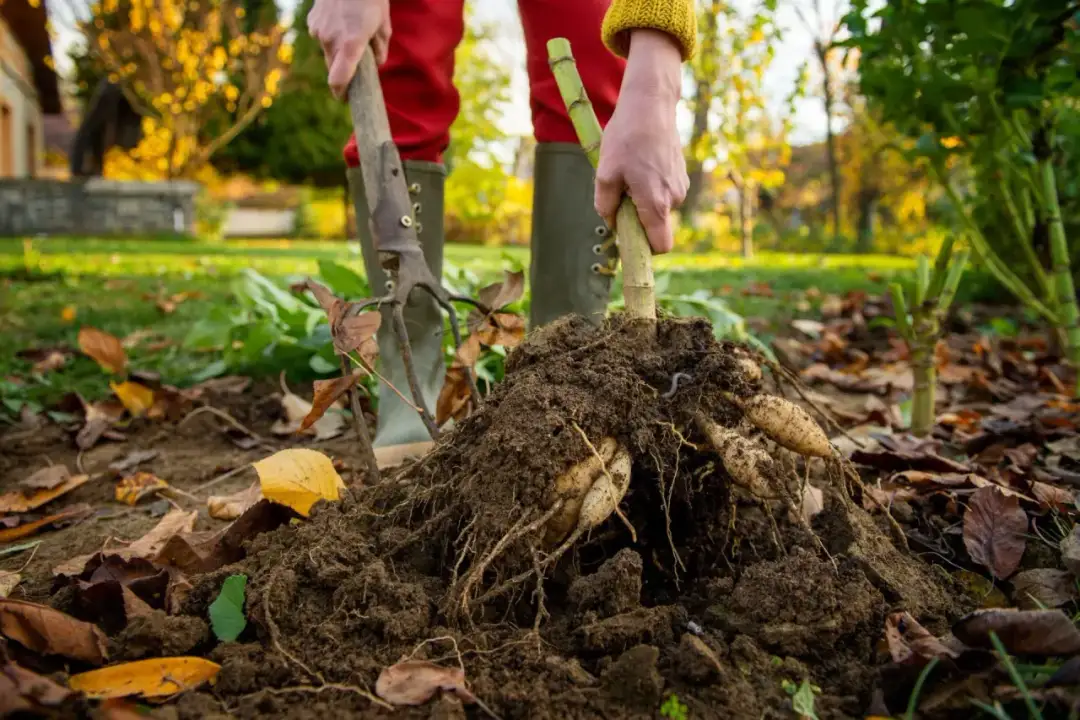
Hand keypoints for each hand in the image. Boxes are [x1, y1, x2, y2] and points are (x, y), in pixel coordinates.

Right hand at [307, 0, 390, 99]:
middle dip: (344, 72)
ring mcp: (319, 31)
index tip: (346, 99)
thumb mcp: (383, 24)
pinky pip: (322, 37)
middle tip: (358, 67)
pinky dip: (331, 36)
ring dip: (339, 51)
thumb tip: (377, 63)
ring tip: (352, 33)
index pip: (339, 80)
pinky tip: (342, 21)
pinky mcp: (312, 22)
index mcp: (351, 44)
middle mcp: (331, 40)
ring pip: (328, 52)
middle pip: (334, 69)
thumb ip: (380, 48)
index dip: (341, 93)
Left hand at [594, 29, 687, 253]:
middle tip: (620, 195)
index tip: (629, 244)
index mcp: (655, 203)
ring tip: (630, 172)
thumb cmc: (626, 137)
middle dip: (638, 220)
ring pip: (659, 208)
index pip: (660, 246)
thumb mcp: (605, 172)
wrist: (651, 105)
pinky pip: (664, 192)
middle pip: (656, 227)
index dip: (645, 250)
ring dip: (643, 201)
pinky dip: (651, 187)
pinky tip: (641, 163)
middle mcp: (673, 198)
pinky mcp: (681, 174)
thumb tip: (611, 222)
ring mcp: (680, 186)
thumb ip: (605, 204)